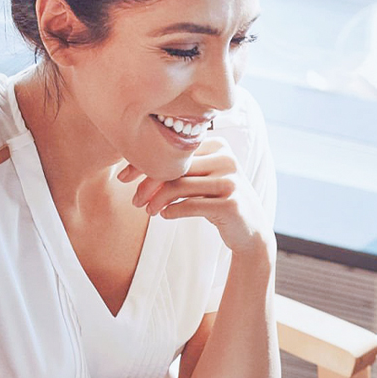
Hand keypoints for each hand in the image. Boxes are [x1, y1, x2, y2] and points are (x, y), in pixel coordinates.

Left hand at [118, 143, 270, 255]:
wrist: (251, 231)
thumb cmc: (219, 202)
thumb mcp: (203, 181)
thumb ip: (179, 170)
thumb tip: (136, 169)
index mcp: (219, 146)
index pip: (174, 151)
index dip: (145, 163)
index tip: (125, 177)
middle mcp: (227, 160)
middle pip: (175, 167)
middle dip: (148, 184)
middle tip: (134, 200)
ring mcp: (231, 182)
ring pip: (180, 186)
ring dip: (157, 200)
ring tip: (148, 210)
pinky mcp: (231, 204)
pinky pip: (191, 205)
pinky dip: (173, 211)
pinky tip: (164, 215)